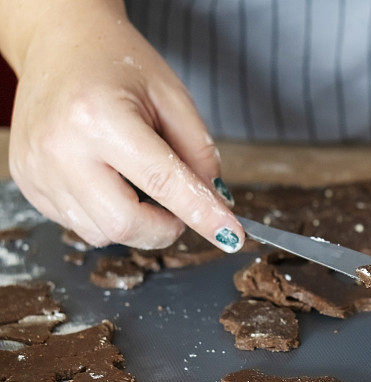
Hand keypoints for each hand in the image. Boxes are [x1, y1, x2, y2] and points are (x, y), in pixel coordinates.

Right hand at [7, 1, 241, 250]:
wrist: (59, 42)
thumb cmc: (117, 62)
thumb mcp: (172, 96)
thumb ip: (199, 151)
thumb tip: (216, 202)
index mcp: (100, 118)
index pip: (163, 183)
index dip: (203, 215)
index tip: (231, 236)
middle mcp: (61, 148)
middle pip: (125, 225)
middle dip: (165, 228)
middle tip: (180, 208)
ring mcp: (38, 168)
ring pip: (100, 232)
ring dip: (136, 224)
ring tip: (140, 182)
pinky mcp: (27, 181)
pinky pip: (77, 224)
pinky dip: (106, 216)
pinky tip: (111, 181)